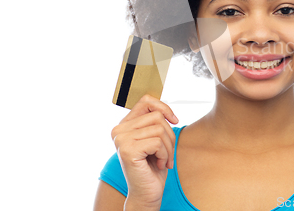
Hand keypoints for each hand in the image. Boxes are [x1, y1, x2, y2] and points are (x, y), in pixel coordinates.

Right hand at [111, 94, 178, 208]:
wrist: (147, 193)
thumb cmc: (153, 166)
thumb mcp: (155, 138)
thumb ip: (154, 121)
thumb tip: (165, 109)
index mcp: (124, 125)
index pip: (145, 101)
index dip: (164, 107)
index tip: (174, 120)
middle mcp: (118, 130)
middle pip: (157, 116)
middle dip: (170, 135)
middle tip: (166, 152)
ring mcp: (121, 139)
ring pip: (160, 129)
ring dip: (168, 147)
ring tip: (163, 159)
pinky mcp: (127, 150)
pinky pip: (158, 142)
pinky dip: (164, 154)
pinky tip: (158, 164)